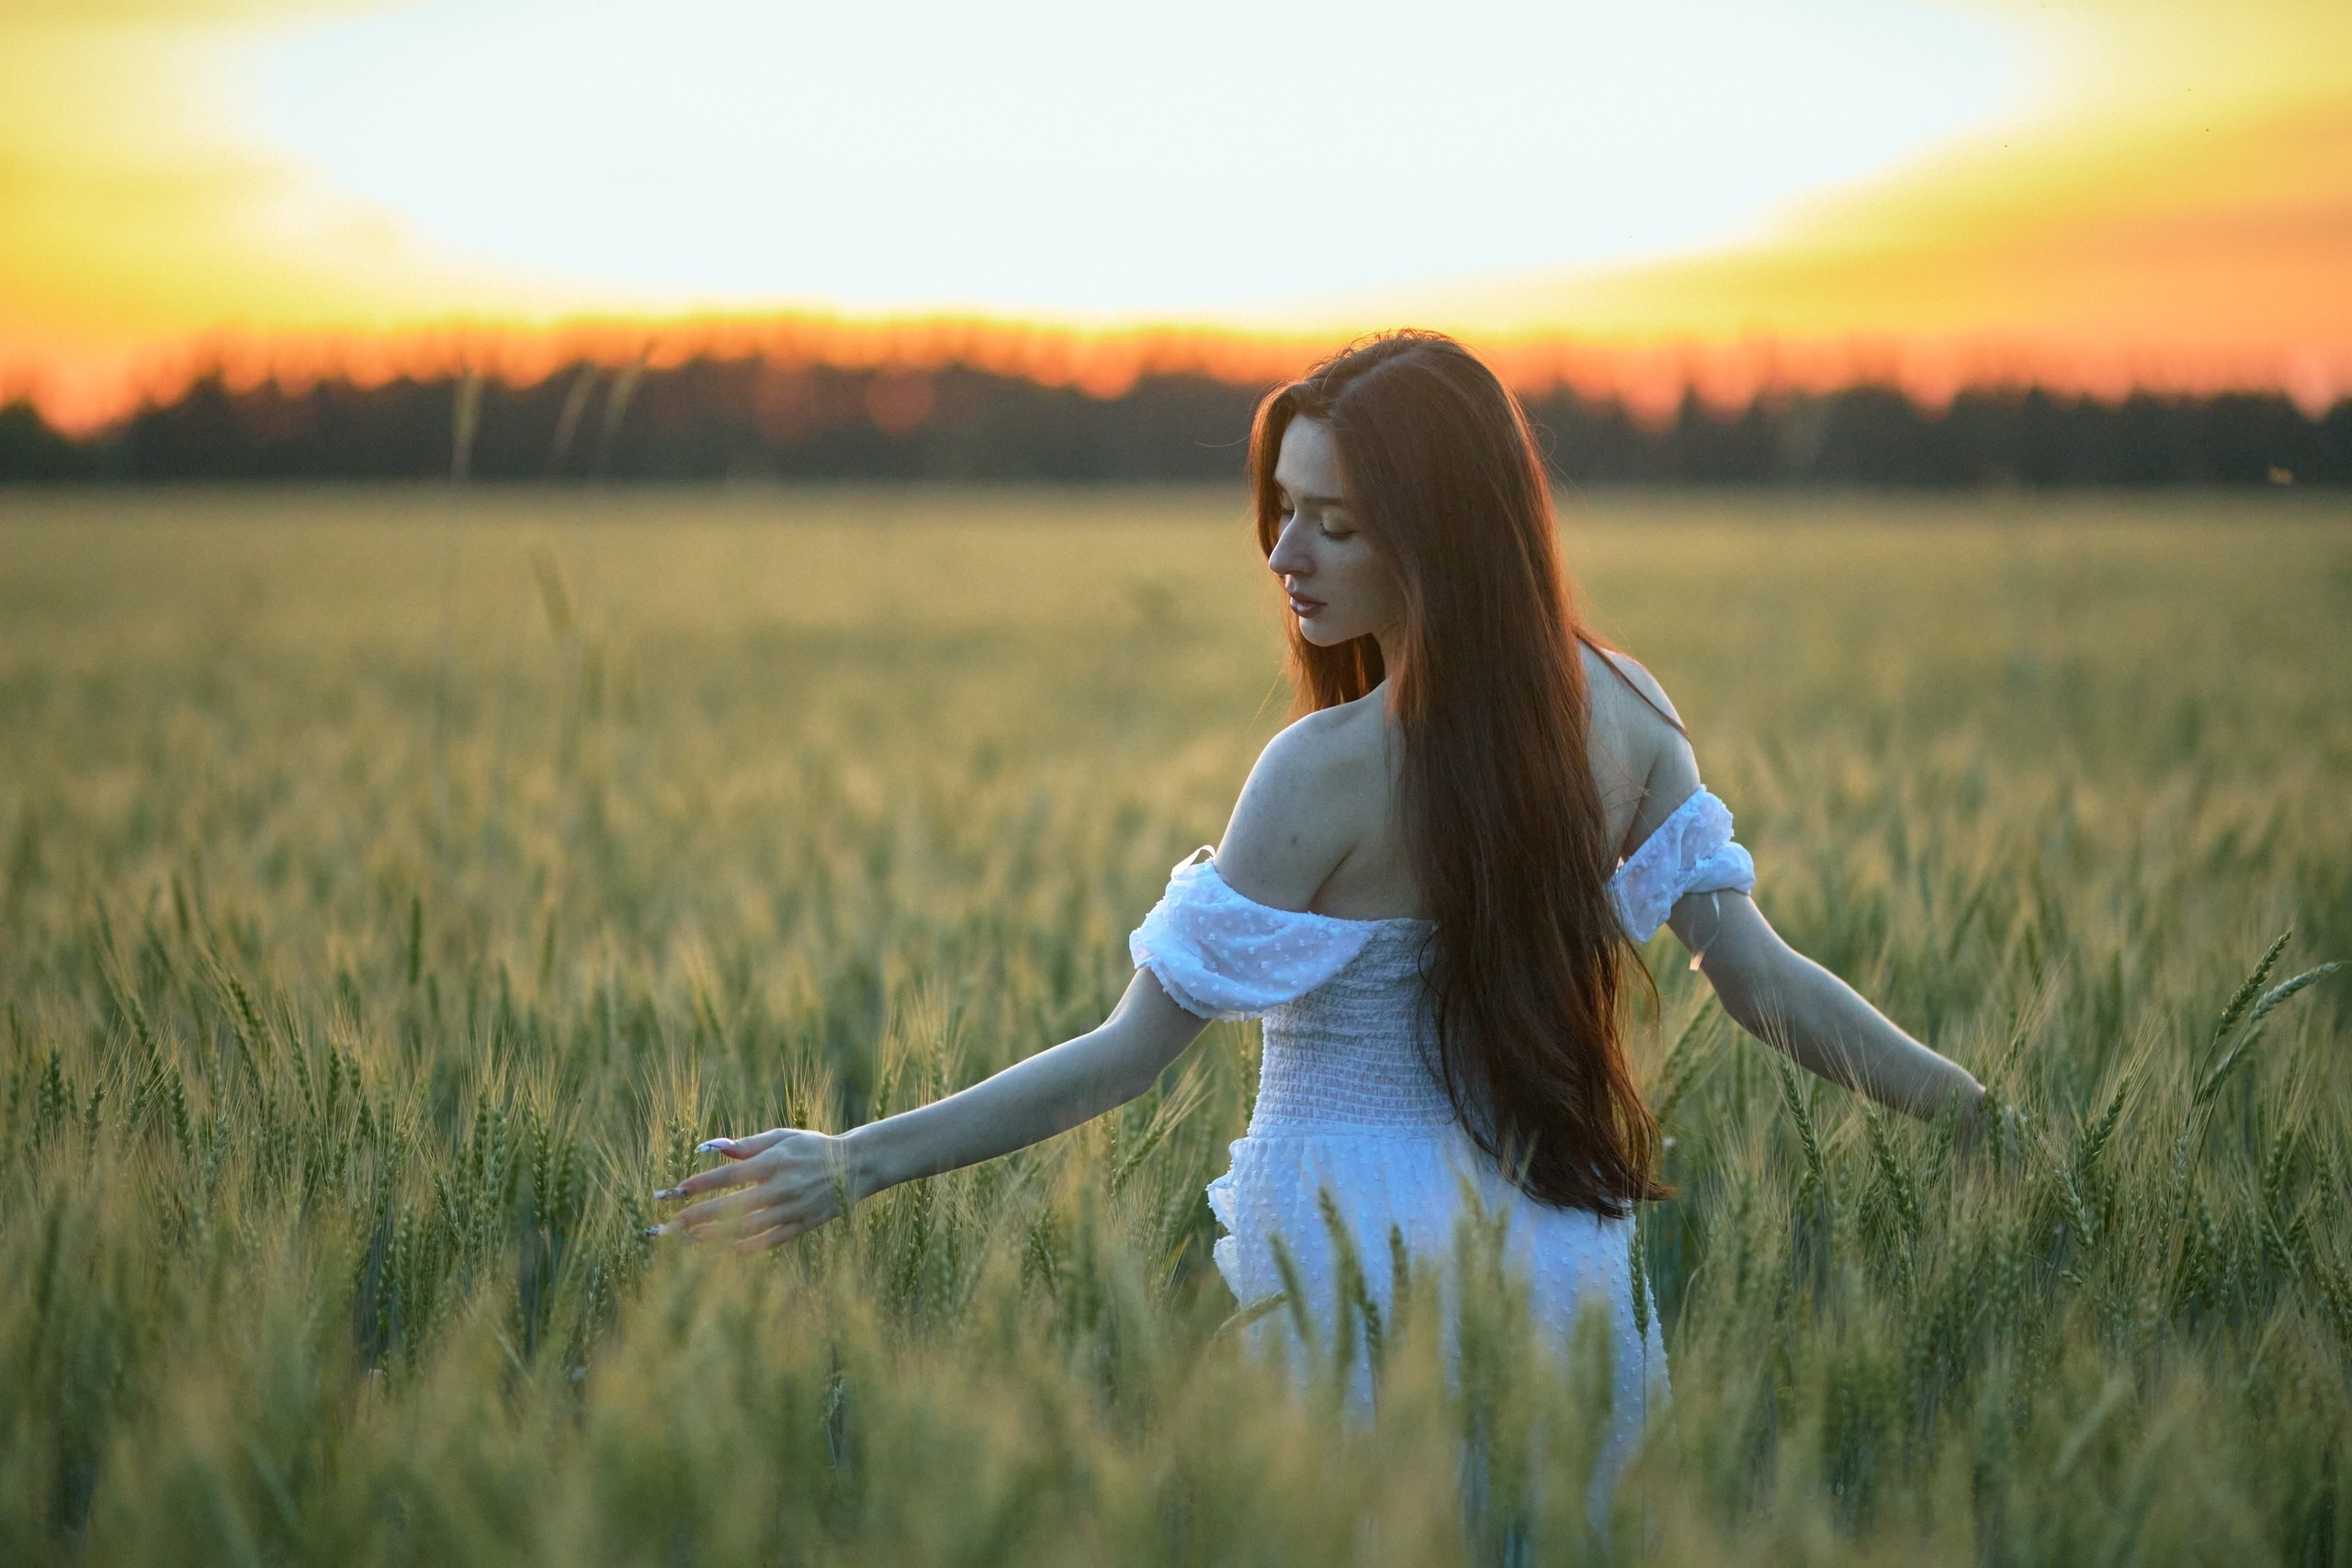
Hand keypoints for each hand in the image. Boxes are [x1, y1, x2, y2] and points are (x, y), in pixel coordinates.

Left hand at [648, 1127, 862, 1252]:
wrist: (857, 1165)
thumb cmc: (813, 1147)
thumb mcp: (783, 1137)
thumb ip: (748, 1145)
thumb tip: (712, 1148)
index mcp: (775, 1162)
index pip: (730, 1175)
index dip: (702, 1184)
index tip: (676, 1191)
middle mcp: (783, 1187)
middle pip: (733, 1206)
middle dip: (698, 1216)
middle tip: (670, 1224)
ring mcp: (793, 1209)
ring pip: (748, 1228)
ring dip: (716, 1235)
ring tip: (689, 1240)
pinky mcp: (804, 1225)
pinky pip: (770, 1241)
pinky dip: (747, 1248)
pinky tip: (725, 1250)